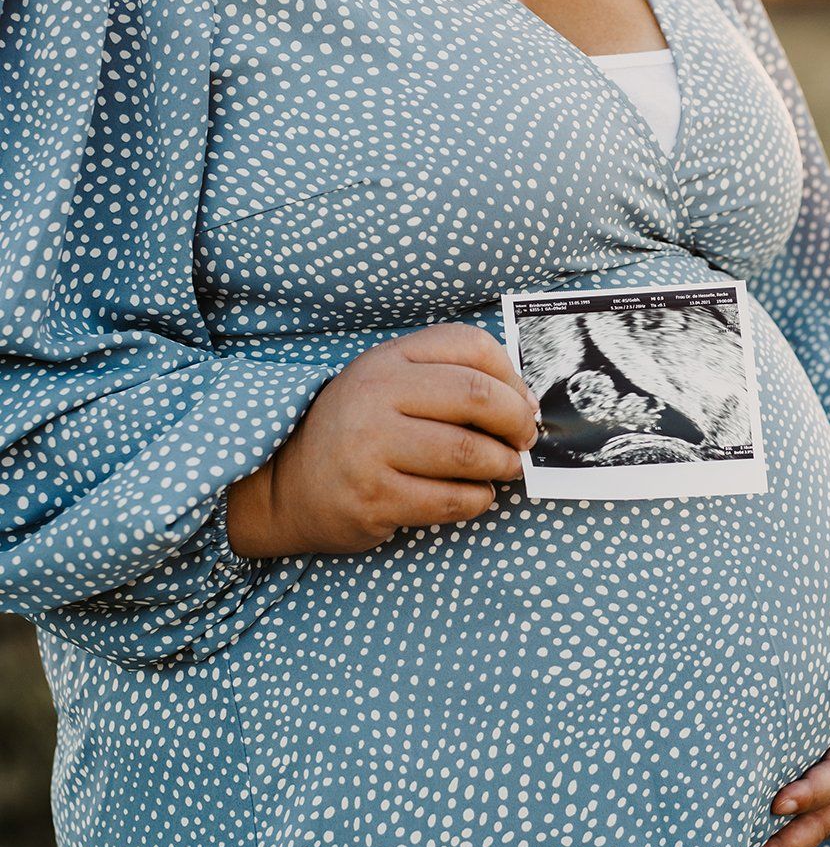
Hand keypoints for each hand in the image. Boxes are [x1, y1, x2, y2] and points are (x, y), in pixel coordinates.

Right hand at [225, 323, 540, 557]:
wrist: (287, 483)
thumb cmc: (358, 431)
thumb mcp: (390, 383)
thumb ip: (448, 377)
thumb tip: (525, 403)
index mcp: (387, 359)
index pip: (470, 346)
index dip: (512, 376)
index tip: (523, 403)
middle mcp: (375, 396)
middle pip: (477, 397)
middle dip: (516, 422)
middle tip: (525, 441)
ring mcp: (371, 448)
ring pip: (469, 453)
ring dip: (502, 465)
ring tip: (504, 469)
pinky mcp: (374, 499)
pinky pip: (451, 500)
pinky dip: (478, 500)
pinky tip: (475, 495)